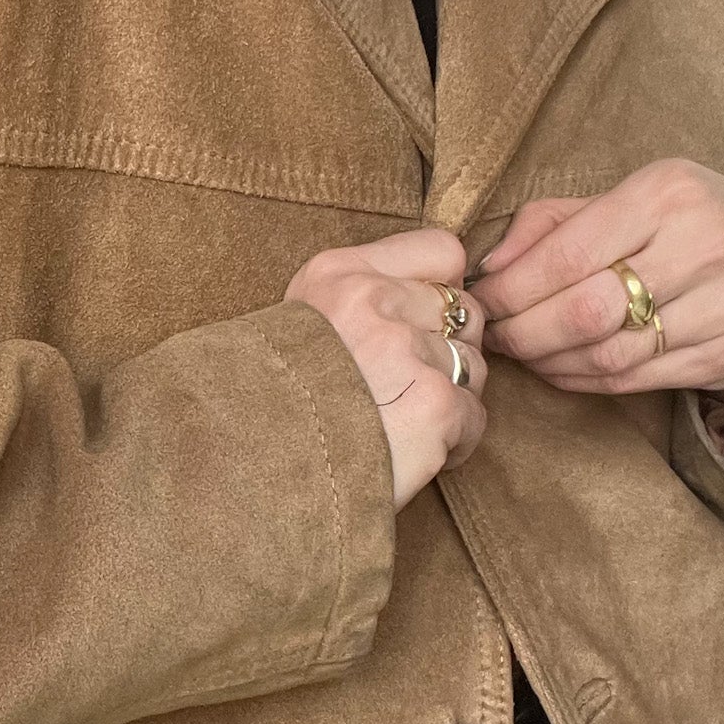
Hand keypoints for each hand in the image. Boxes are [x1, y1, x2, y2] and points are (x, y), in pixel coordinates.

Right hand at [285, 227, 487, 510]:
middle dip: (448, 351)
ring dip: (451, 399)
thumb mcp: (298, 326)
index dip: (440, 293)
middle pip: (465, 311)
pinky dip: (454, 442)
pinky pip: (475, 416)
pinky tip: (413, 453)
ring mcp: (406, 351)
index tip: (419, 325)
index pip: (443, 250)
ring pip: (474, 366)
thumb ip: (357, 299)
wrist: (248, 473)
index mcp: (338, 274)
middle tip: (405, 389)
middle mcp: (373, 301)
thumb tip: (435, 299)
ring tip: (403, 425)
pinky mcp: (434, 404)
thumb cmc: (272, 409)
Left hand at [466, 159, 723, 396]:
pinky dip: (583, 380)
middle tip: (494, 335)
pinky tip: (559, 368)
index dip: (513, 288)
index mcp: (666, 197)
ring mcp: (721, 309)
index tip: (484, 300)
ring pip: (608, 354)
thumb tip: (490, 264)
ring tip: (521, 352)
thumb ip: (554, 221)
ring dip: (548, 361)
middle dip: (523, 331)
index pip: (569, 253)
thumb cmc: (694, 218)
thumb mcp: (633, 194)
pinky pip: (634, 380)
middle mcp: (701, 250)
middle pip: (585, 311)